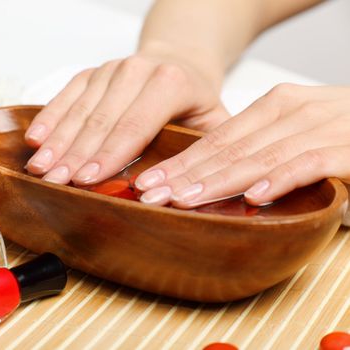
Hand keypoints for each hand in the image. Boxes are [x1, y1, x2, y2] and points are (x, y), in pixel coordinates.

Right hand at [24, 51, 228, 184]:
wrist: (179, 61)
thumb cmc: (195, 101)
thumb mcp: (214, 122)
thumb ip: (202, 151)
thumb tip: (183, 192)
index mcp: (170, 83)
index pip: (135, 126)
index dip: (109, 155)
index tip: (87, 180)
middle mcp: (136, 71)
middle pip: (101, 121)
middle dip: (75, 155)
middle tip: (56, 183)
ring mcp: (110, 70)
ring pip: (79, 110)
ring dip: (57, 141)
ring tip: (40, 168)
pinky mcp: (91, 73)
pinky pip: (66, 96)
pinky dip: (49, 118)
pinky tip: (35, 139)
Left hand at [136, 84, 349, 207]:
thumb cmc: (338, 131)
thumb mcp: (291, 132)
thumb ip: (256, 148)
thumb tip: (208, 176)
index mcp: (273, 106)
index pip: (214, 139)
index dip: (178, 163)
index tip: (146, 183)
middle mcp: (291, 112)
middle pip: (227, 149)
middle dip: (184, 176)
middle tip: (150, 196)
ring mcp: (319, 128)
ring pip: (258, 156)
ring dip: (218, 181)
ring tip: (184, 200)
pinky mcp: (347, 147)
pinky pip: (308, 164)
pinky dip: (280, 179)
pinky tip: (254, 196)